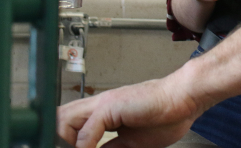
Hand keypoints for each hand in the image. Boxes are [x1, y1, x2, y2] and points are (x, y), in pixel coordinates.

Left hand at [57, 75, 199, 147]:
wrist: (184, 98)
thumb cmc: (166, 115)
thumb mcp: (132, 142)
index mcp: (104, 114)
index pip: (70, 125)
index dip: (62, 141)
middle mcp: (100, 105)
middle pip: (60, 118)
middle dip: (56, 140)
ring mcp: (104, 104)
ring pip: (65, 119)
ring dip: (65, 141)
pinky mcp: (111, 106)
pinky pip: (89, 128)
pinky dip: (84, 144)